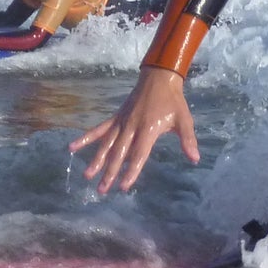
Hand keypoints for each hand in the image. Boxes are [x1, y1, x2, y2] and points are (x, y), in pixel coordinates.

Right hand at [70, 67, 197, 193]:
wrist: (159, 78)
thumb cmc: (173, 101)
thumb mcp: (184, 120)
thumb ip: (188, 140)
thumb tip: (195, 158)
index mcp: (148, 129)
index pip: (139, 155)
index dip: (131, 171)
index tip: (124, 186)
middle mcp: (132, 127)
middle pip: (119, 153)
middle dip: (110, 172)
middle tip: (102, 190)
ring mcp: (121, 122)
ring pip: (107, 144)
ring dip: (97, 160)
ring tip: (87, 176)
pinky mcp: (116, 117)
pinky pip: (99, 129)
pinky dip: (86, 138)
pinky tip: (72, 147)